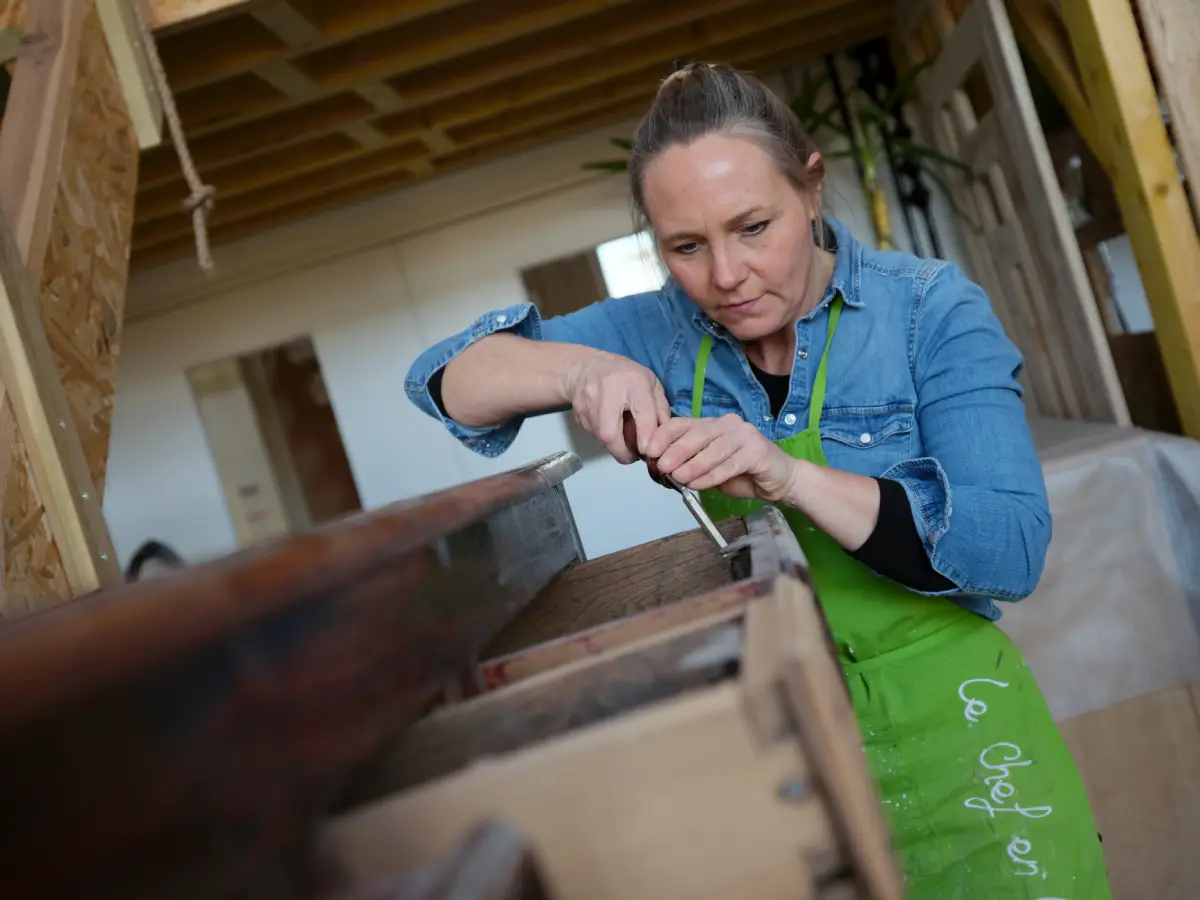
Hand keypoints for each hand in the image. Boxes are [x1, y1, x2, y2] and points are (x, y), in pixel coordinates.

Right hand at [562, 350, 671, 463]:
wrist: (585, 367)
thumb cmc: (625, 376)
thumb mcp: (650, 384)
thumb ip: (660, 408)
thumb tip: (665, 436)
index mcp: (634, 382)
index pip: (642, 412)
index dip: (646, 435)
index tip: (649, 451)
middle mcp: (609, 391)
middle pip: (610, 433)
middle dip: (622, 452)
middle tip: (632, 456)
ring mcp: (589, 403)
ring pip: (600, 437)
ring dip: (614, 446)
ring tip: (624, 442)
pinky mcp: (578, 414)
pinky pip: (593, 434)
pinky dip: (603, 438)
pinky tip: (611, 429)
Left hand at [645, 414, 798, 501]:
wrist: (780, 480)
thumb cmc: (743, 473)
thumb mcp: (709, 468)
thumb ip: (690, 463)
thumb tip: (663, 468)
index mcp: (713, 424)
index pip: (682, 424)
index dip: (664, 436)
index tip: (649, 450)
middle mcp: (728, 423)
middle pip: (696, 434)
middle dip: (676, 451)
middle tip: (662, 466)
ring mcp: (745, 435)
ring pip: (712, 449)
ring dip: (693, 465)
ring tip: (678, 478)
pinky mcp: (757, 450)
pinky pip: (729, 464)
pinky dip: (711, 475)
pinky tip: (698, 484)